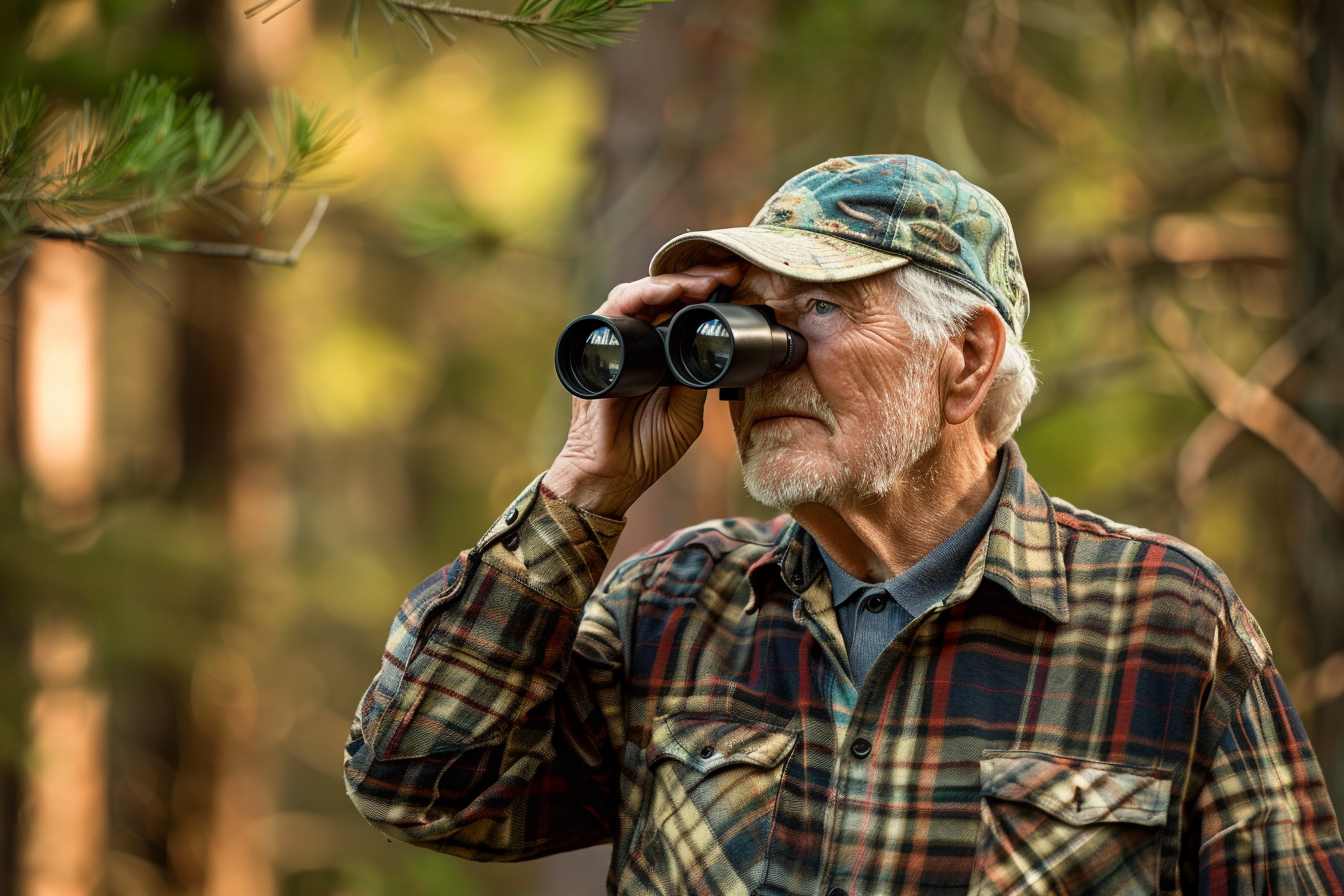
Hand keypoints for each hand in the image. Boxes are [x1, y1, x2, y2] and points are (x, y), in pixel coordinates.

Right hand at [544, 262, 743, 517]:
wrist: (613, 476)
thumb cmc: (646, 449)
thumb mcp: (686, 413)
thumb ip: (696, 381)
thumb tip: (715, 347)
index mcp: (658, 354)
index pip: (679, 310)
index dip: (705, 293)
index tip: (735, 283)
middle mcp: (634, 342)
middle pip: (661, 294)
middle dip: (695, 278)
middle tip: (725, 273)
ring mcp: (613, 343)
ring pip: (637, 294)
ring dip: (670, 282)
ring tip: (700, 283)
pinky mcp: (594, 349)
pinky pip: (613, 311)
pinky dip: (639, 296)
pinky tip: (664, 293)